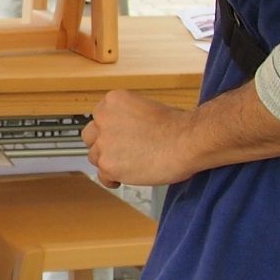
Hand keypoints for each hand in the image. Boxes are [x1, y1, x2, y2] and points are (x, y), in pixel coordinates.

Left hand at [82, 90, 198, 187]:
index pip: (99, 118)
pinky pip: (102, 176)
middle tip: (121, 151)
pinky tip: (124, 178)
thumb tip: (124, 133)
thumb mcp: (147, 107)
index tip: (119, 137)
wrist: (187, 141)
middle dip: (104, 145)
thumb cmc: (177, 126)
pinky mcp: (108, 165)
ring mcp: (103, 143)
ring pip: (95, 157)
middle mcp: (102, 119)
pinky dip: (113, 179)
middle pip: (91, 137)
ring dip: (109, 162)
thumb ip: (128, 118)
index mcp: (112, 101)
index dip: (109, 130)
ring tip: (129, 165)